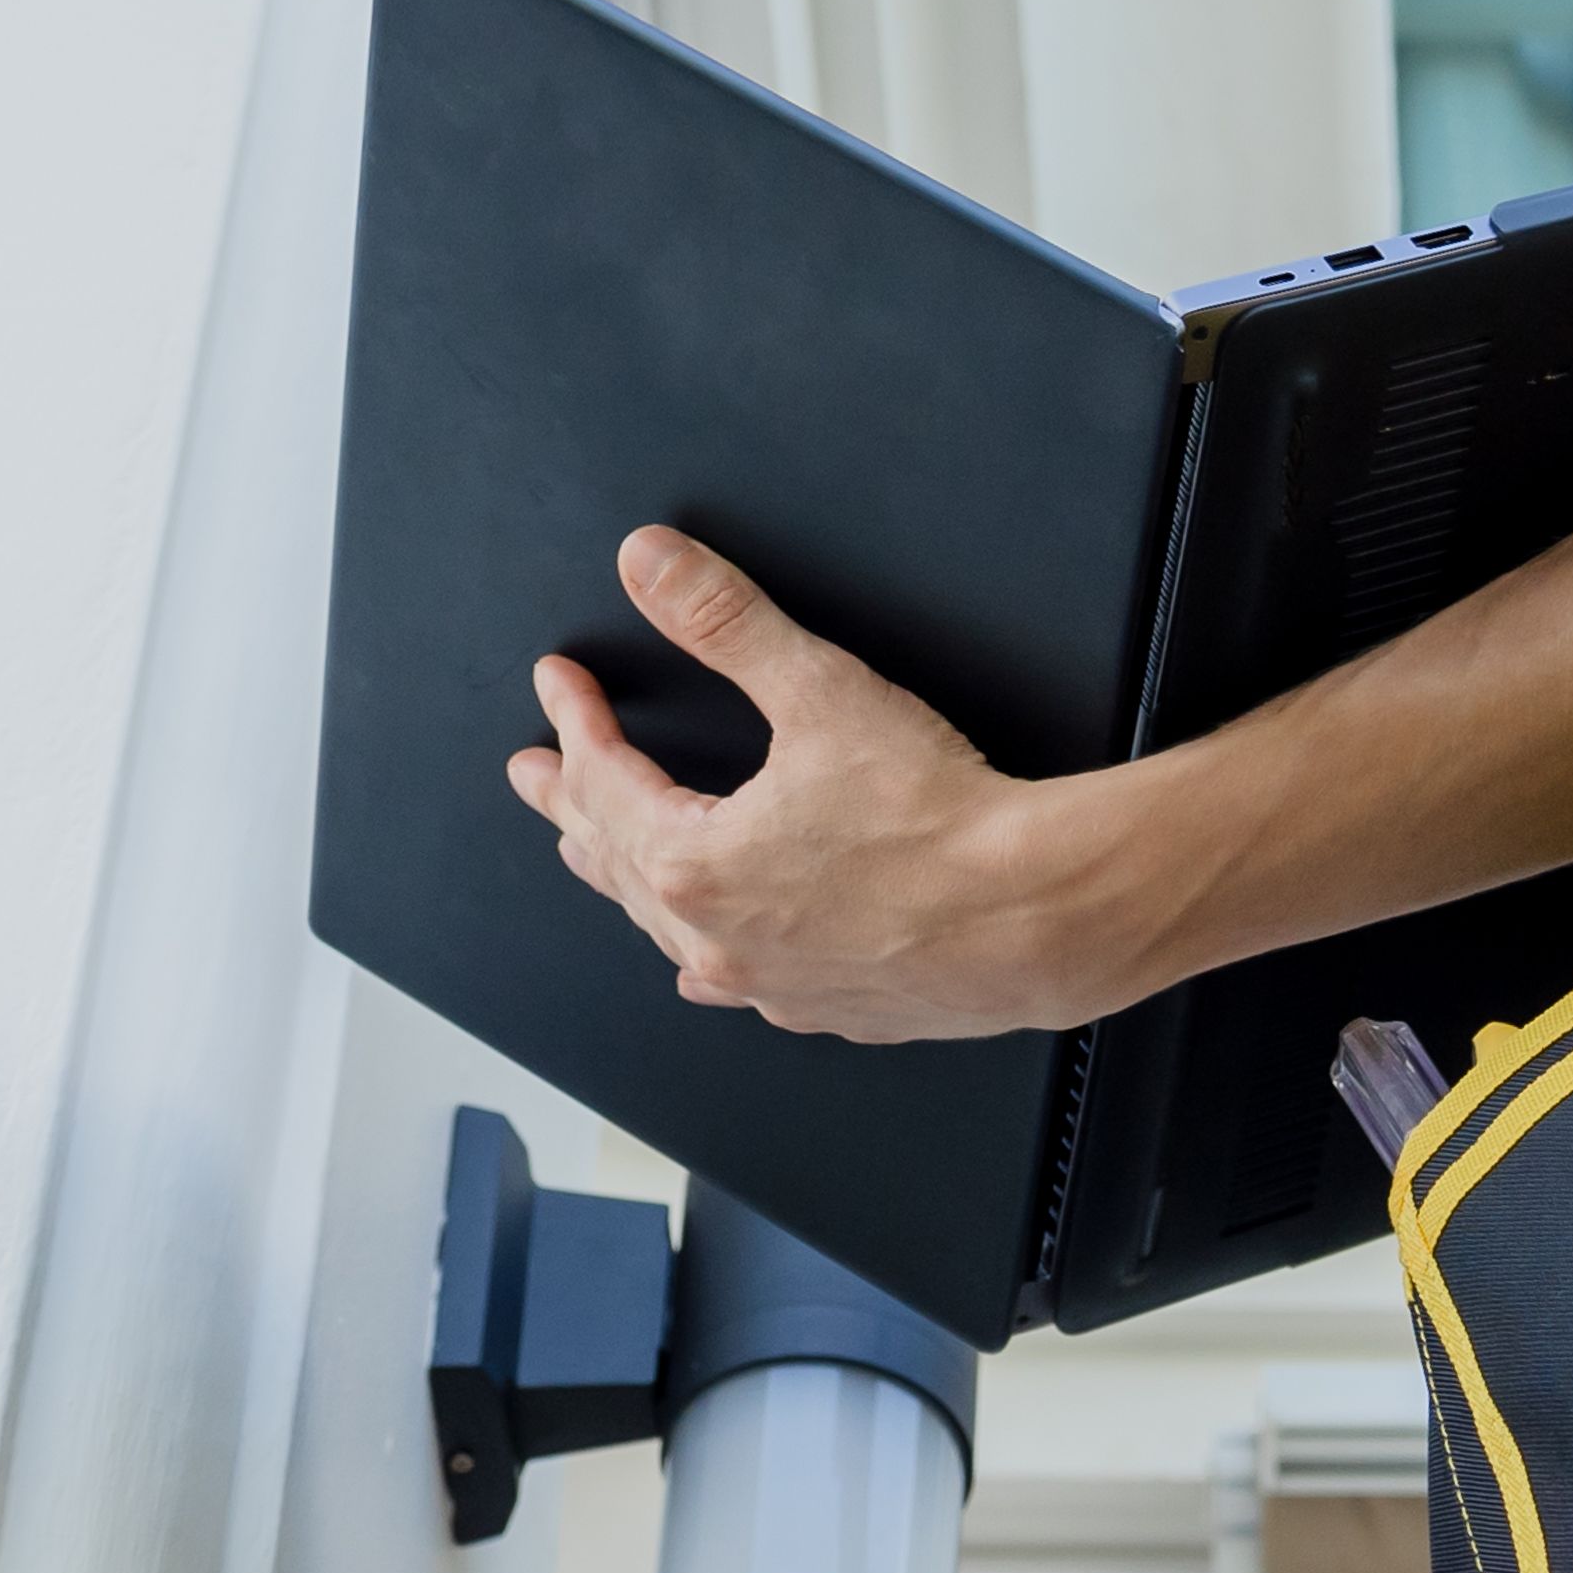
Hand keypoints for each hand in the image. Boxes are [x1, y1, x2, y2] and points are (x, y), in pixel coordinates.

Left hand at [505, 528, 1155, 1043]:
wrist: (1037, 916)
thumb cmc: (940, 821)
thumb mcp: (820, 692)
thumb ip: (725, 621)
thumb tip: (652, 564)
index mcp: (693, 864)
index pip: (602, 779)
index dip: (576, 720)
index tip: (559, 683)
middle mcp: (716, 938)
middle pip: (615, 860)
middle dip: (571, 802)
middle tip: (535, 775)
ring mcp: (769, 983)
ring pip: (666, 930)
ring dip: (625, 878)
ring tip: (592, 853)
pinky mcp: (827, 1007)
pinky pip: (735, 982)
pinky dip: (703, 953)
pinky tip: (702, 965)